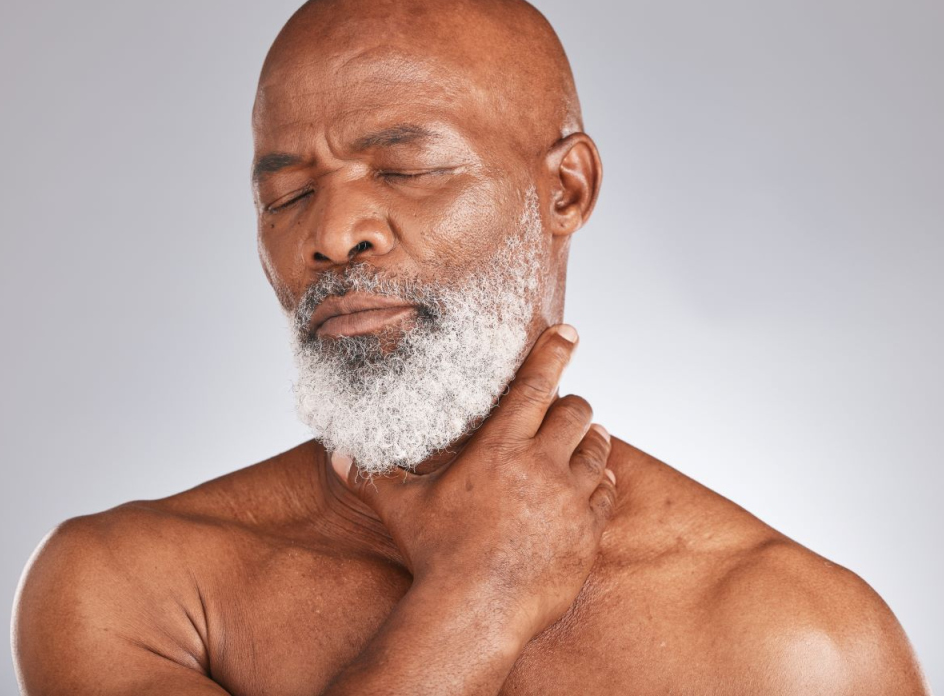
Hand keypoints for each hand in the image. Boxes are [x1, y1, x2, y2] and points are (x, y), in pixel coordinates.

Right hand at [332, 324, 616, 641]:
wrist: (475, 612)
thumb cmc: (436, 555)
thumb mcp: (401, 508)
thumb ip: (374, 475)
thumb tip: (338, 453)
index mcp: (500, 448)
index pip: (534, 384)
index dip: (553, 351)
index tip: (568, 331)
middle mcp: (542, 466)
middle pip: (575, 413)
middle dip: (573, 404)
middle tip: (566, 406)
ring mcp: (570, 500)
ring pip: (596, 452)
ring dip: (592, 441)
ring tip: (588, 438)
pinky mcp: (587, 533)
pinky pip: (605, 495)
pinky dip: (601, 483)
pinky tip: (596, 482)